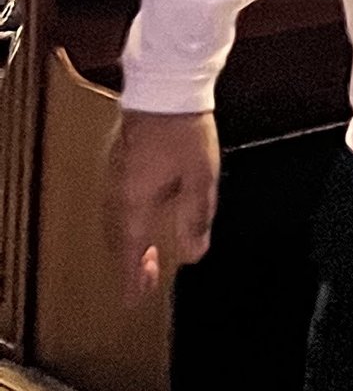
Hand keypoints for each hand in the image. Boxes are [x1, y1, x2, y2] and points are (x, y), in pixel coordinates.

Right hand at [108, 109, 218, 301]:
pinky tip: (142, 219)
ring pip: (115, 223)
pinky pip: (116, 204)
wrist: (164, 88)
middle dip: (131, 264)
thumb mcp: (201, 179)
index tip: (134, 302)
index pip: (129, 254)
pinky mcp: (117, 162)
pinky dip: (126, 222)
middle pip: (118, 241)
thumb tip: (192, 254)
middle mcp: (117, 196)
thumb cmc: (184, 133)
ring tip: (146, 256)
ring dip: (129, 243)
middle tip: (146, 281)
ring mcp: (113, 177)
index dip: (131, 280)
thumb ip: (196, 219)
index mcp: (134, 205)